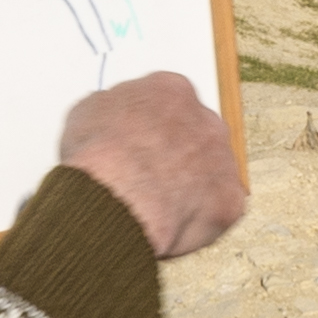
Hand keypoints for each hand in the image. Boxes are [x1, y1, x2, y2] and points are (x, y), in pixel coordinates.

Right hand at [56, 73, 245, 259]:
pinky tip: (171, 226)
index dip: (149, 129)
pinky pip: (216, 210)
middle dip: (175, 156)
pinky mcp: (230, 200)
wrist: (114, 198)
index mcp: (172, 91)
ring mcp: (222, 159)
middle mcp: (205, 119)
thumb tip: (113, 122)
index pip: (168, 105)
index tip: (137, 146)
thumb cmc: (97, 156)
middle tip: (148, 178)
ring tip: (156, 207)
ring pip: (209, 173)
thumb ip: (112, 112)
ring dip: (189, 187)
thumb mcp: (87, 113)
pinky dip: (197, 219)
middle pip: (195, 136)